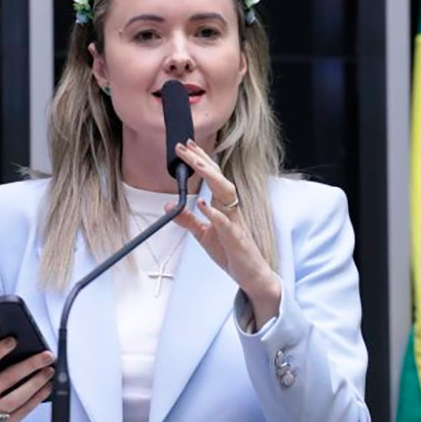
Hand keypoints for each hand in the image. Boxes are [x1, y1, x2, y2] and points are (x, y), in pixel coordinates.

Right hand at [0, 338, 53, 421]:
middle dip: (29, 365)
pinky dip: (38, 397)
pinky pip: (24, 410)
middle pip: (6, 379)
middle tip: (47, 356)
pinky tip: (48, 386)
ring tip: (50, 371)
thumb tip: (14, 338)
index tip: (14, 340)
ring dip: (36, 382)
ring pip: (16, 397)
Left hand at [167, 140, 280, 322]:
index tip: (187, 146)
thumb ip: (187, 220)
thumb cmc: (231, 252)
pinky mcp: (236, 239)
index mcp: (223, 207)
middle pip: (218, 178)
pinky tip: (204, 204)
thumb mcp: (203, 234)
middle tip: (186, 147)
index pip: (212, 178)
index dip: (200, 160)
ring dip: (210, 178)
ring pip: (225, 194)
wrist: (251, 275)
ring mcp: (235, 222)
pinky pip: (226, 223)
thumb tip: (170, 206)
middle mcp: (231, 210)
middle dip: (202, 161)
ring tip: (196, 165)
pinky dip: (215, 213)